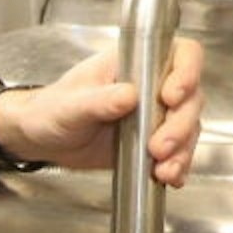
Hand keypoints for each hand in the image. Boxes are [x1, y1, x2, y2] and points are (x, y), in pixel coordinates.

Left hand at [0, 39, 204, 186]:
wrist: (42, 139)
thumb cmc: (51, 109)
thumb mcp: (70, 104)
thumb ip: (98, 101)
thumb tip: (129, 95)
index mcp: (134, 63)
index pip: (180, 54)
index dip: (187, 72)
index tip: (171, 95)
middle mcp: (151, 87)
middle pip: (190, 97)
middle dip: (181, 124)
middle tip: (158, 146)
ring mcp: (154, 116)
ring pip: (188, 128)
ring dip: (182, 150)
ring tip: (163, 169)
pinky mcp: (151, 143)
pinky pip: (177, 153)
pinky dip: (177, 166)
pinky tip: (168, 177)